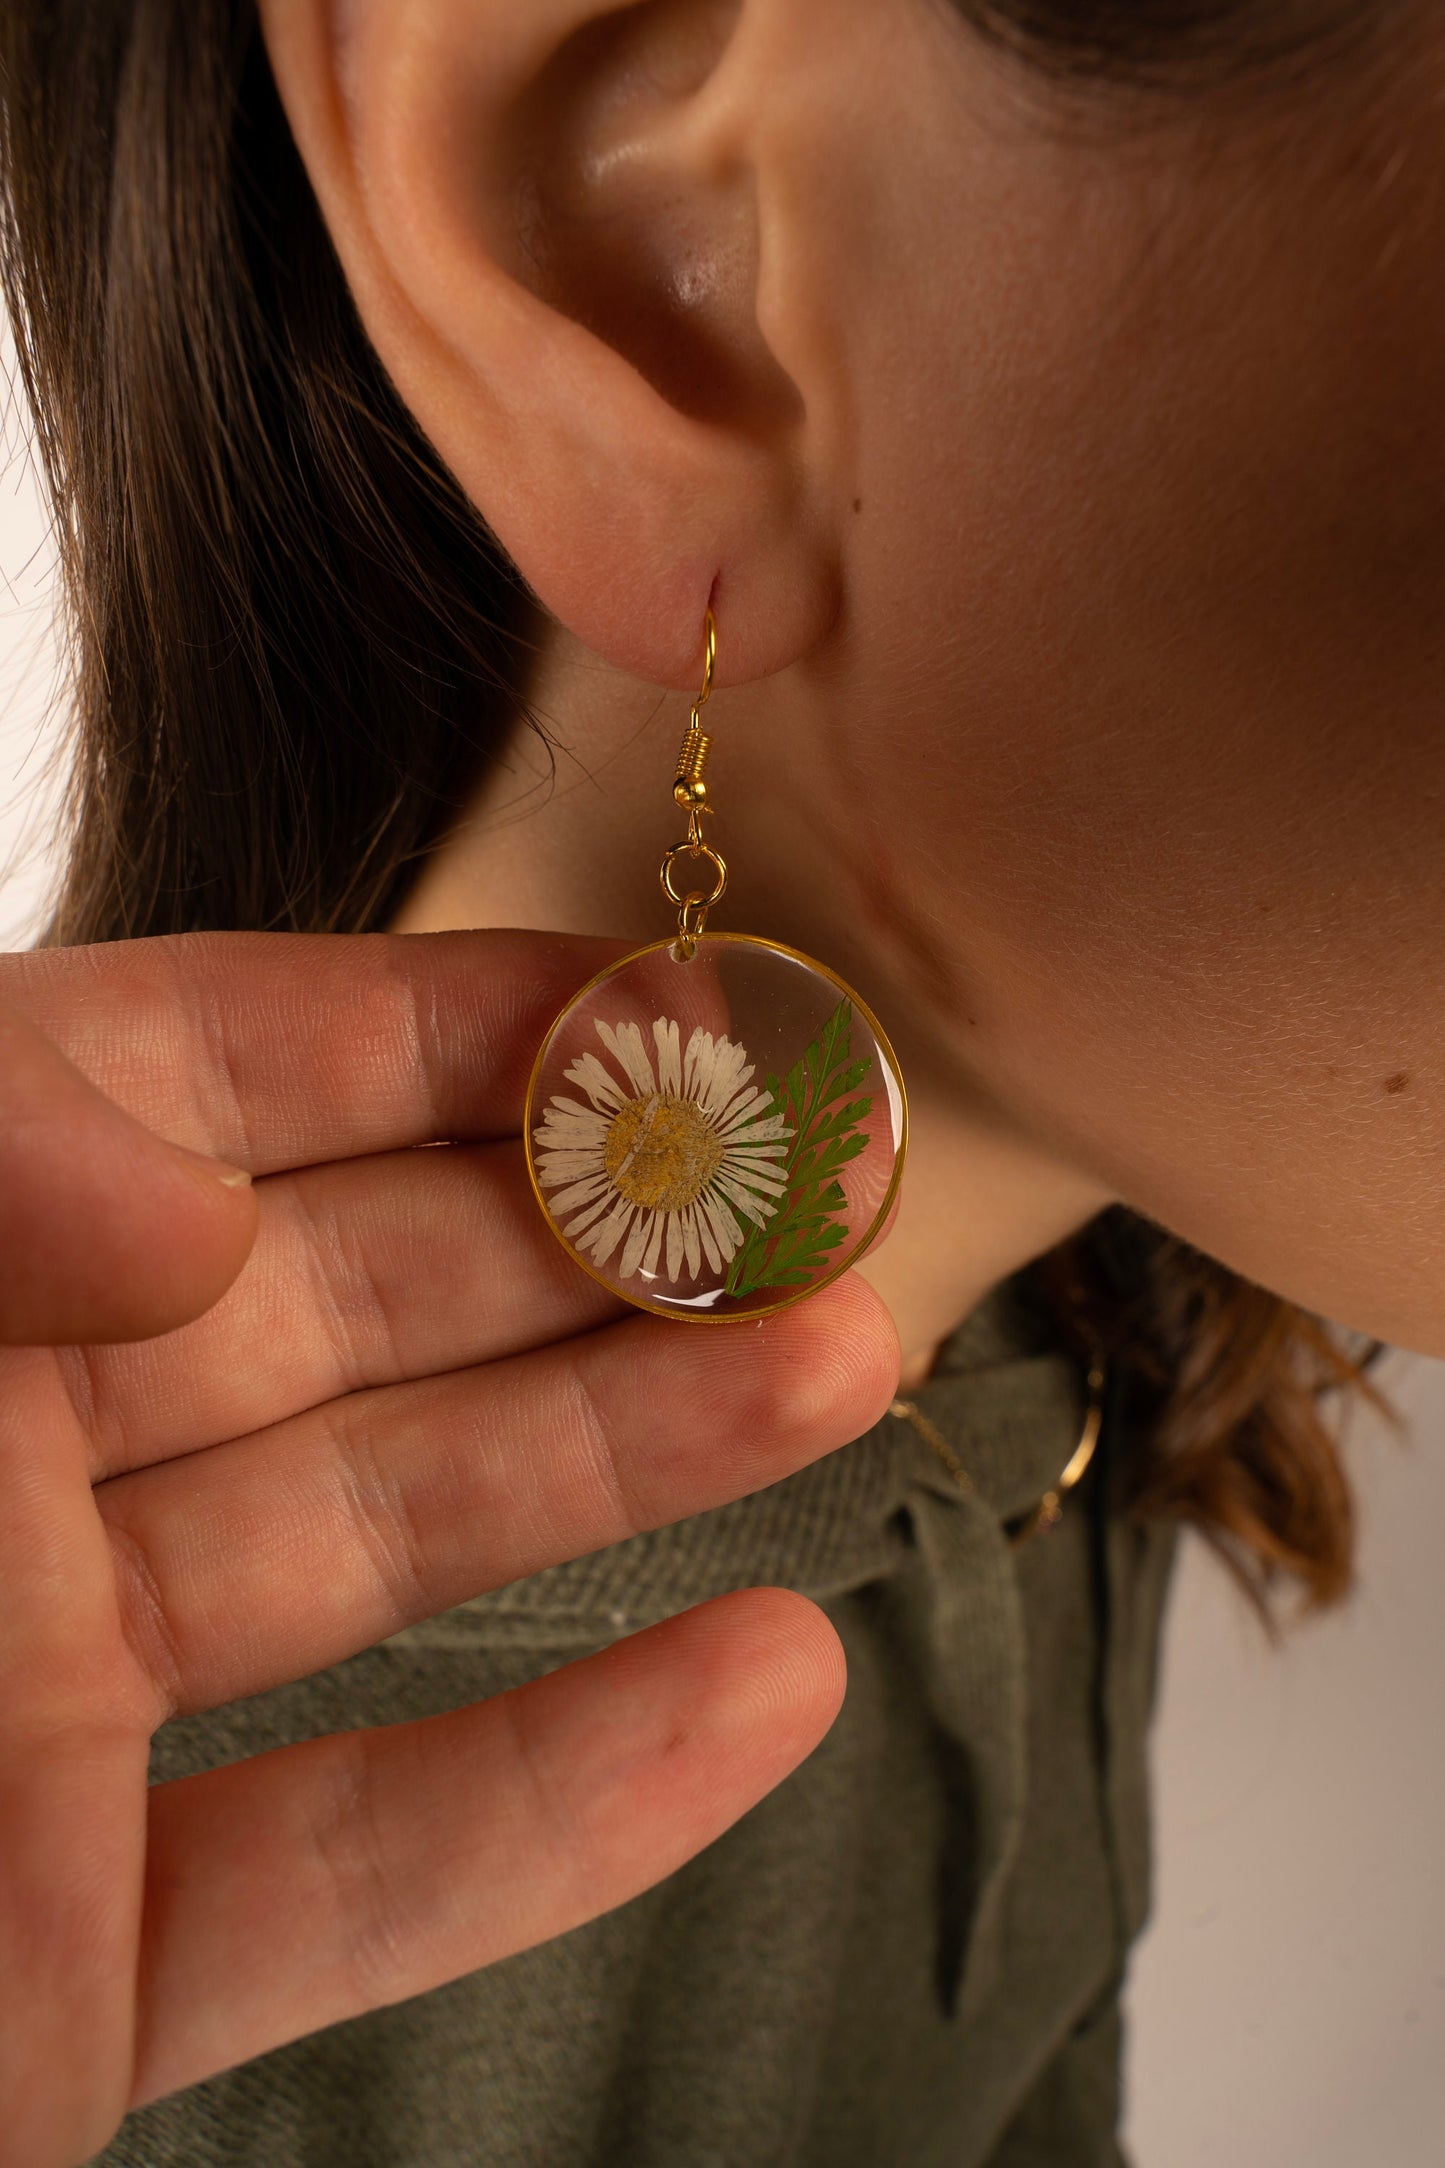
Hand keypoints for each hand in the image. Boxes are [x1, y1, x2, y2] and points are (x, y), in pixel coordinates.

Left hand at [0, 930, 897, 2166]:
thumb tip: (177, 1187)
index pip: (200, 1080)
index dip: (439, 1027)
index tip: (659, 999)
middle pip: (344, 1305)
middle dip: (596, 1235)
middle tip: (815, 1183)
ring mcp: (29, 1722)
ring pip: (380, 1557)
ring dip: (630, 1470)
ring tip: (846, 1365)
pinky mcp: (66, 1972)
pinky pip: (350, 1867)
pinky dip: (563, 1792)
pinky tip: (757, 1684)